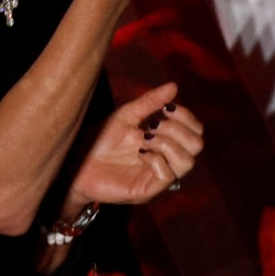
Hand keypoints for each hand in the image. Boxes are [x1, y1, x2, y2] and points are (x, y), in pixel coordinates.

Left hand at [70, 83, 203, 204]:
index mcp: (166, 141)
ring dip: (168, 144)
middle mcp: (167, 159)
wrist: (77, 164)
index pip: (195, 131)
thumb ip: (150, 102)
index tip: (167, 108)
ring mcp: (159, 176)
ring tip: (146, 138)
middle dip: (178, 129)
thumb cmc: (101, 141)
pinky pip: (167, 175)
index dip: (188, 117)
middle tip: (153, 125)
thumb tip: (174, 86)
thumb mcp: (126, 116)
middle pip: (197, 145)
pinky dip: (155, 159)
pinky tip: (139, 153)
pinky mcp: (148, 189)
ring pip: (187, 162)